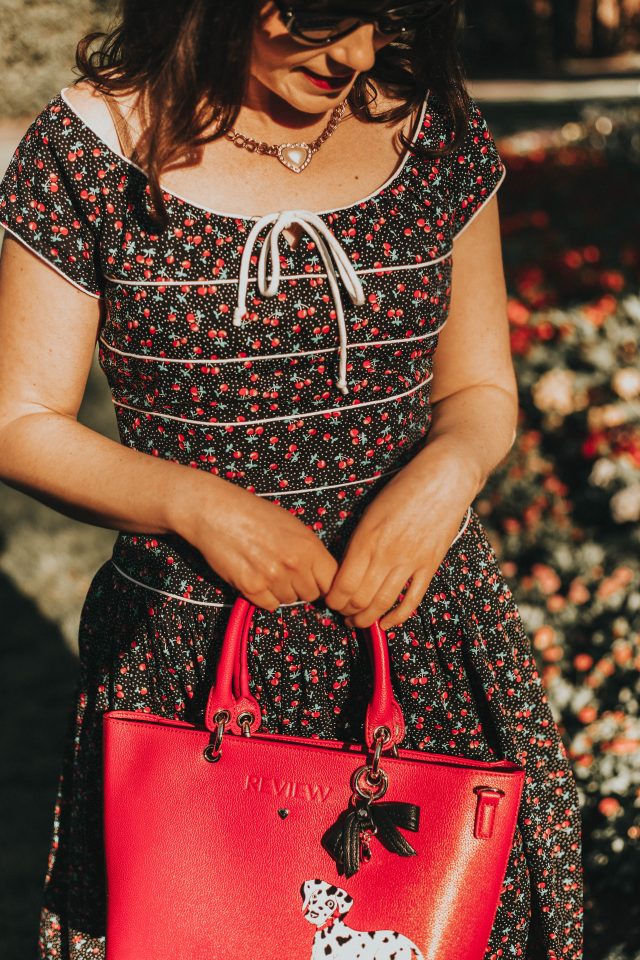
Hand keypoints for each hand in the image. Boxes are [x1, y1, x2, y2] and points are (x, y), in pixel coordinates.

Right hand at [176, 474, 337, 611]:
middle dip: (301, 587)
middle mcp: (294, 564)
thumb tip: (321, 575)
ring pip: (289, 600)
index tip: (316, 581)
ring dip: (281, 591)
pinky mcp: (251, 587)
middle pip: (311, 594)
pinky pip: (269, 605)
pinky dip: (264, 597)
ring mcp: (273, 577)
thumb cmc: (254, 514)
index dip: (324, 582)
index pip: (332, 581)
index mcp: (309, 546)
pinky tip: (256, 577)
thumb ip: (309, 551)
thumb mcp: (293, 525)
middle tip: (286, 572)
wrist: (217, 512)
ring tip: (267, 569)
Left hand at [323, 453, 473, 631]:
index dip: (333, 600)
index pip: (343, 585)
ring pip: (383, 604)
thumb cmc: (402, 489)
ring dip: (367, 620)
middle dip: (347, 613)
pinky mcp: (430, 566)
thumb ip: (358, 542)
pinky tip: (386, 623)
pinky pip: (412, 600)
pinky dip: (397, 617)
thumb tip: (344, 571)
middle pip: (360, 599)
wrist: (444, 479)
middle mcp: (386, 554)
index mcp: (366, 539)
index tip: (330, 601)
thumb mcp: (370, 512)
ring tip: (358, 623)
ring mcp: (410, 562)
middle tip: (342, 614)